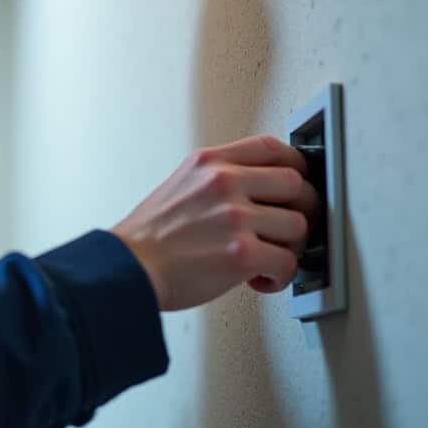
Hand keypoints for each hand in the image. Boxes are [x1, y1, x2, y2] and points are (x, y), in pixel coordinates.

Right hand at [111, 135, 320, 311]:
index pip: (271, 147)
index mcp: (209, 162)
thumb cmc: (149, 238)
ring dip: (289, 248)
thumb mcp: (180, 185)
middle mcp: (224, 182)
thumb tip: (261, 192)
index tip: (296, 184)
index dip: (295, 166)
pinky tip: (260, 280)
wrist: (126, 269)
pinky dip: (279, 277)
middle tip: (289, 230)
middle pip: (296, 184)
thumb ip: (218, 180)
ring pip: (297, 226)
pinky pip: (287, 263)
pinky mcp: (242, 253)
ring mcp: (235, 216)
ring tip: (268, 260)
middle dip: (301, 210)